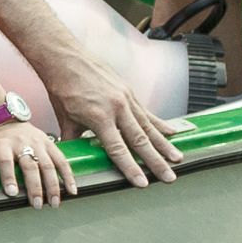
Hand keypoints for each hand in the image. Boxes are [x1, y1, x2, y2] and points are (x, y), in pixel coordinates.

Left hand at [0, 117, 74, 205]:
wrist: (11, 120)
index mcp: (3, 145)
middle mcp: (22, 143)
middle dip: (34, 186)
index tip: (11, 193)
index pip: (5, 161)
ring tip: (54, 203)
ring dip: (53, 185)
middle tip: (37, 204)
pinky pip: (63, 161)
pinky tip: (72, 191)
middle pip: (30, 165)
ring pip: (49, 165)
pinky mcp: (52, 145)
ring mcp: (39, 144)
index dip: (8, 176)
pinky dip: (69, 176)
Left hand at [35, 43, 185, 186]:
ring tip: (178, 159)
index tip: (143, 183)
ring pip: (149, 126)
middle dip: (156, 162)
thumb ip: (73, 143)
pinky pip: (147, 112)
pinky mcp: (129, 92)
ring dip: (165, 145)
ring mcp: (126, 99)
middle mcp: (117, 108)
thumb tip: (71, 162)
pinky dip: (160, 124)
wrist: (66, 58)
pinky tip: (174, 132)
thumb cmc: (63, 89)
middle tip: (169, 177)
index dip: (131, 168)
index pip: (118, 149)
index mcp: (100, 118)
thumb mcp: (65, 120)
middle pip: (141, 140)